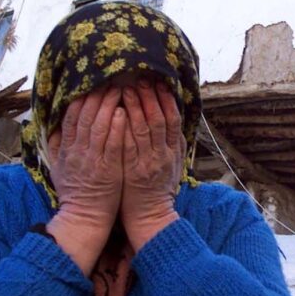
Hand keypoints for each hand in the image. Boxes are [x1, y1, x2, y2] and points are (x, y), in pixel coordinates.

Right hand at [45, 87, 125, 273]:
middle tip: (109, 77)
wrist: (84, 217)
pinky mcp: (107, 169)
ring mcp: (91, 159)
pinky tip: (122, 112)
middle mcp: (77, 151)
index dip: (80, 97)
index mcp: (66, 149)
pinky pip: (110, 144)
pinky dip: (115, 127)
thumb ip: (56, 145)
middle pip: (84, 116)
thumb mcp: (58, 167)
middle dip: (96, 94)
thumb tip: (52, 126)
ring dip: (108, 105)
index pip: (71, 116)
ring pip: (97, 126)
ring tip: (119, 88)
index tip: (90, 83)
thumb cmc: (75, 192)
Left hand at [121, 78, 183, 249]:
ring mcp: (147, 162)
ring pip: (144, 129)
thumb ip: (173, 144)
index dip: (166, 99)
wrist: (150, 217)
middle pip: (159, 119)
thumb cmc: (158, 190)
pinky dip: (124, 127)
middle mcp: (162, 154)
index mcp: (172, 151)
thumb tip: (176, 121)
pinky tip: (118, 113)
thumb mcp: (173, 166)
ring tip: (128, 88)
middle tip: (142, 78)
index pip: (173, 119)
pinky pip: (128, 145)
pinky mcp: (132, 170)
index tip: (159, 83)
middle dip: (150, 97)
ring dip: (136, 106)